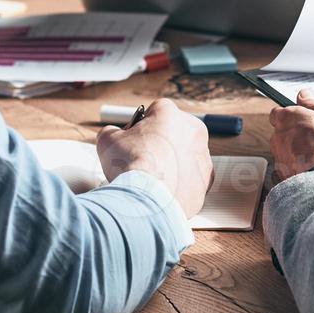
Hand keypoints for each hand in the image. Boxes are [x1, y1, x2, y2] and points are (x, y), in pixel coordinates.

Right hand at [95, 99, 212, 216]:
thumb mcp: (108, 140)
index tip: (131, 140)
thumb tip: (113, 135)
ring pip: (184, 156)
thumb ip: (112, 132)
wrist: (148, 200)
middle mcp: (193, 130)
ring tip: (152, 179)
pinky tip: (163, 190)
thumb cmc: (130, 165)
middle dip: (159, 143)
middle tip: (141, 160)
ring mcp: (202, 156)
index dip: (140, 126)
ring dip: (171, 163)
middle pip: (173, 132)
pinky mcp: (206, 181)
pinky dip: (179, 183)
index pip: (154, 112)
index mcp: (171, 114)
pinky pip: (191, 178)